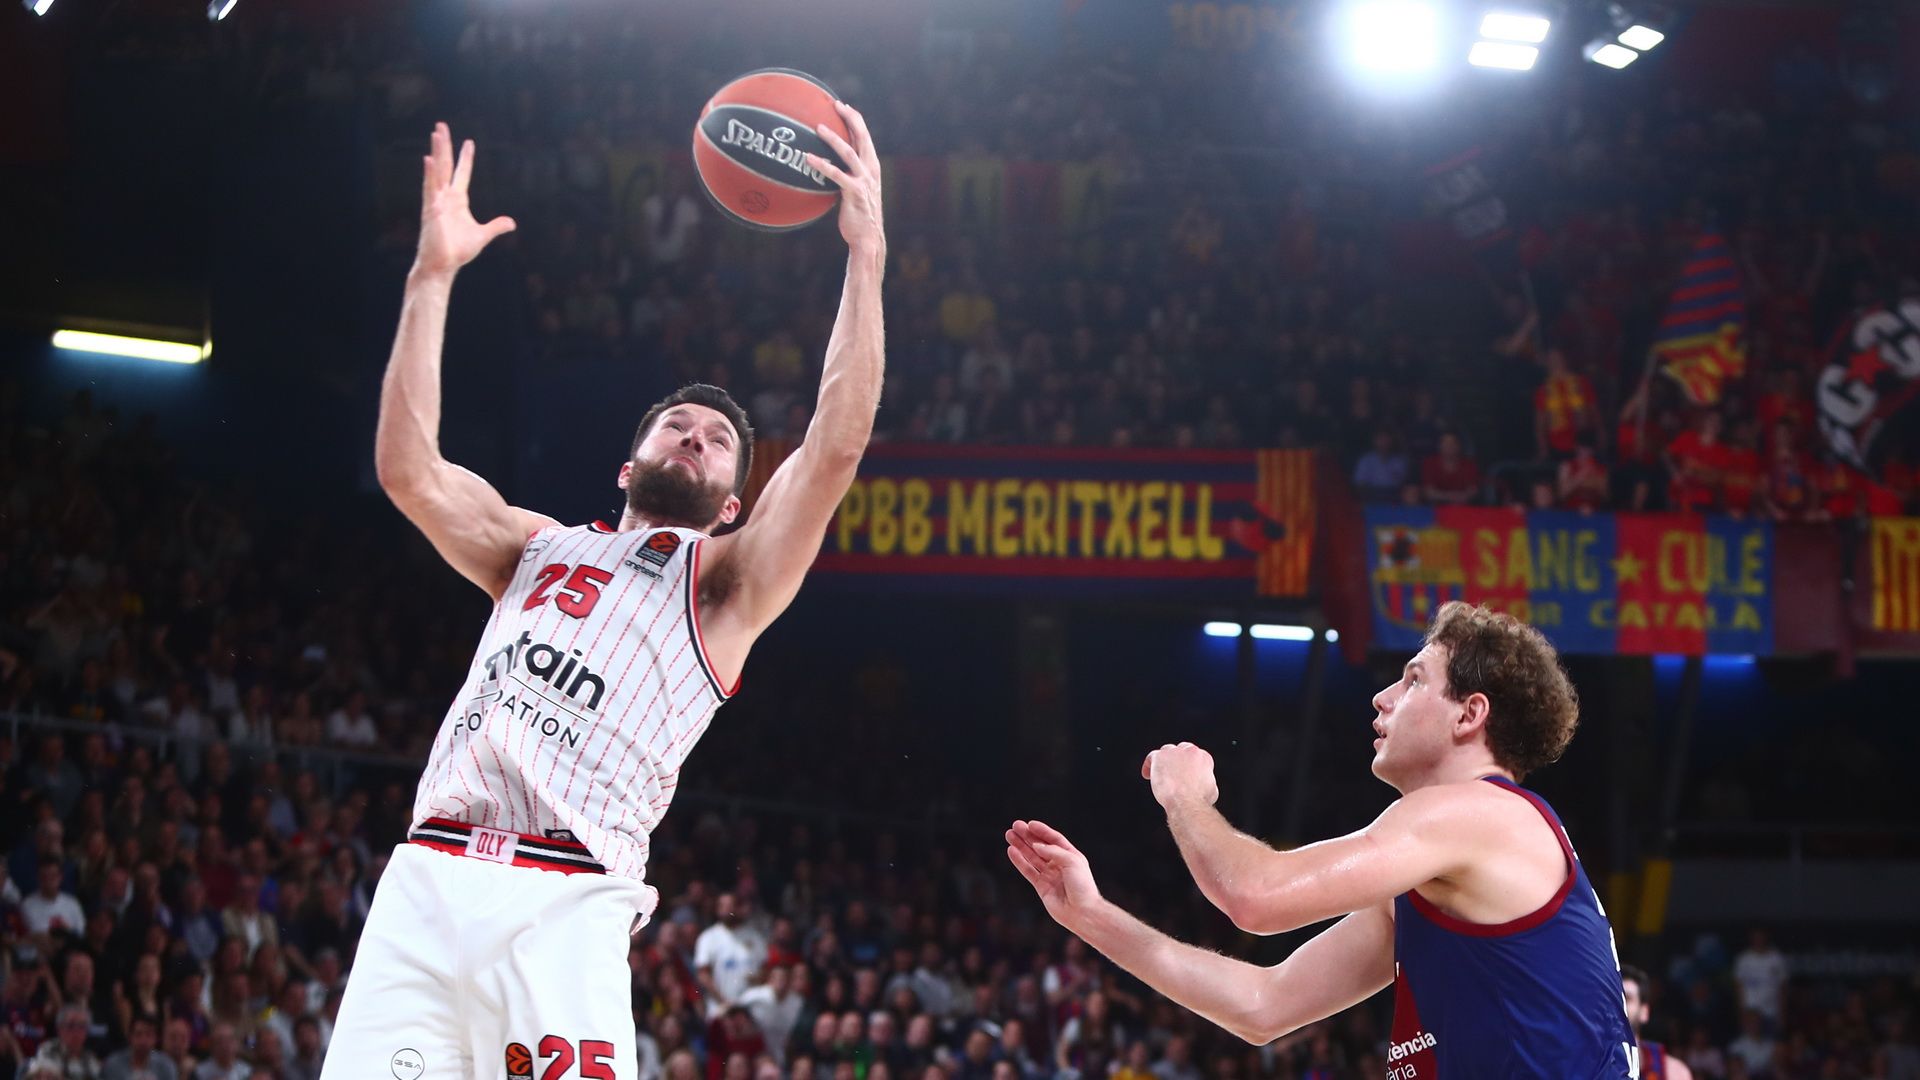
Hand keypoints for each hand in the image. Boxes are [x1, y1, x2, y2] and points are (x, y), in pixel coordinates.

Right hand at [413, 122, 516, 278]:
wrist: (443, 266)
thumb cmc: (457, 251)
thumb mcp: (482, 235)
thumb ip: (496, 226)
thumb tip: (512, 223)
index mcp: (457, 201)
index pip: (462, 174)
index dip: (466, 158)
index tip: (469, 142)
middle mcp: (445, 197)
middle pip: (446, 166)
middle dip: (445, 146)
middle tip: (441, 126)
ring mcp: (436, 202)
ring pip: (437, 171)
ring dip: (437, 152)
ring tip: (436, 133)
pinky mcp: (431, 210)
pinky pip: (429, 189)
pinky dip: (430, 174)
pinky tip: (429, 159)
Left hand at [805, 102, 884, 255]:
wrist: (867, 237)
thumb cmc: (858, 215)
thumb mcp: (856, 190)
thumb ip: (848, 175)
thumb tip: (828, 166)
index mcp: (872, 167)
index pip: (865, 137)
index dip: (855, 119)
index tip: (843, 106)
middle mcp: (871, 170)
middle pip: (862, 137)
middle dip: (850, 118)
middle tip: (835, 104)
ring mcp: (864, 180)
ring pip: (849, 152)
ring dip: (833, 138)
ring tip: (818, 127)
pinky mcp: (854, 192)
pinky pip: (836, 174)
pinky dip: (822, 164)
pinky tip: (808, 158)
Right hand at [1005, 820, 1101, 930]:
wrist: (1082, 912)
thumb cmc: (1082, 886)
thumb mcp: (1072, 861)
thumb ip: (1053, 852)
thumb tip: (1035, 846)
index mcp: (1071, 856)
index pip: (1054, 839)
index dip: (1042, 831)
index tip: (1029, 824)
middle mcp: (1059, 864)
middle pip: (1040, 846)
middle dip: (1027, 836)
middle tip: (1015, 826)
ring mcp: (1049, 875)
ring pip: (1032, 857)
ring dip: (1021, 846)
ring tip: (1009, 835)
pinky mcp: (1041, 887)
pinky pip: (1028, 871)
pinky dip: (1019, 861)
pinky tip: (1011, 851)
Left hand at [1141, 742, 1218, 809]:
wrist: (1186, 801)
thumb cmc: (1198, 799)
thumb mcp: (1211, 790)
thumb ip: (1206, 782)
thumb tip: (1203, 785)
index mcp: (1203, 757)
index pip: (1195, 755)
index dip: (1188, 764)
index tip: (1184, 773)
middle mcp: (1190, 751)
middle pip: (1180, 750)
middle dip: (1176, 760)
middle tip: (1172, 773)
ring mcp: (1174, 752)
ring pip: (1166, 752)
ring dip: (1164, 762)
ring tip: (1160, 774)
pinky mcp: (1160, 756)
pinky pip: (1152, 757)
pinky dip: (1149, 765)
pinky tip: (1147, 775)